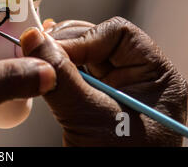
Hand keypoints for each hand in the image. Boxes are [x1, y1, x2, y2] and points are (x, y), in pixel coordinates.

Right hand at [20, 17, 187, 145]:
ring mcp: (115, 87)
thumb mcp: (91, 117)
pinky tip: (43, 76)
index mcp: (155, 75)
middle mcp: (136, 76)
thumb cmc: (122, 160)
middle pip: (97, 40)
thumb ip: (62, 76)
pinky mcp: (96, 99)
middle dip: (66, 46)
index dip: (84, 38)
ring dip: (58, 58)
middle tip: (39, 55)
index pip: (118, 34)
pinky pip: (74, 74)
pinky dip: (56, 73)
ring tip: (38, 66)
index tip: (55, 52)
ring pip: (81, 55)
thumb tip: (33, 39)